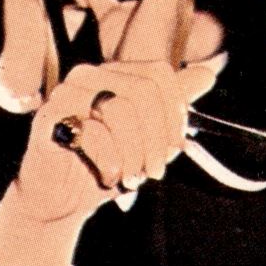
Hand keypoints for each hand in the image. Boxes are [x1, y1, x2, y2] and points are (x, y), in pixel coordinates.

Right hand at [0, 0, 221, 265]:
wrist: (54, 197)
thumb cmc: (99, 166)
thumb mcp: (144, 134)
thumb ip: (173, 99)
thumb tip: (211, 68)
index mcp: (121, 74)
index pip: (166, 78)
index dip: (178, 111)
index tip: (170, 149)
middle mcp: (98, 73)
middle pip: (157, 91)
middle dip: (163, 138)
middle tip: (153, 170)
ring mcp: (74, 90)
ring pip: (134, 110)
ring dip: (140, 154)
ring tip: (130, 176)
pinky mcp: (56, 115)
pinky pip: (105, 132)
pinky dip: (113, 163)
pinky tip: (107, 178)